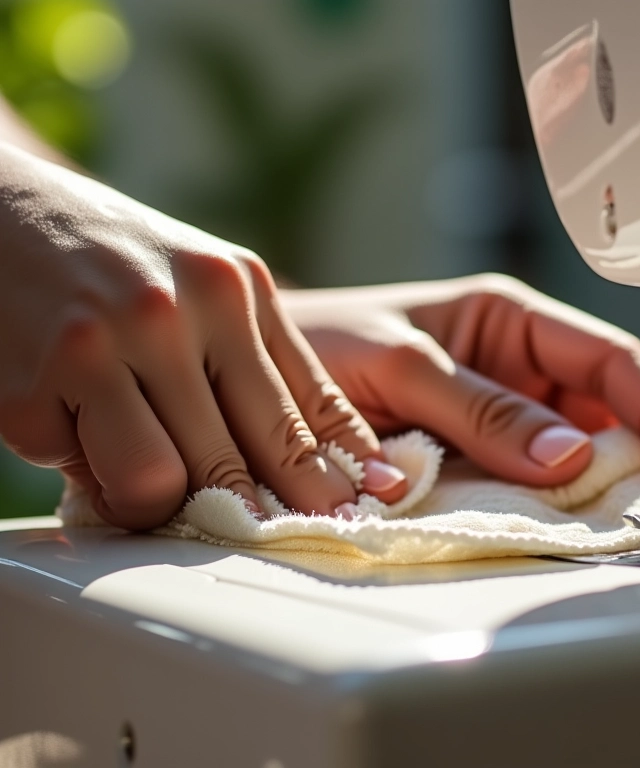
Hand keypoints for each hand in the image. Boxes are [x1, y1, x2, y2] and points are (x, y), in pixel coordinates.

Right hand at [0, 145, 405, 528]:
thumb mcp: (205, 287)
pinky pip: (90, 475)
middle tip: (281, 533)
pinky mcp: (35, 379)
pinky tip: (76, 435)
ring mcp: (107, 340)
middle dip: (277, 507)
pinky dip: (89, 475)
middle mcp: (182, 308)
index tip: (361, 507)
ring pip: (168, 481)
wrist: (1, 210)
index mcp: (236, 287)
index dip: (338, 467)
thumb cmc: (117, 262)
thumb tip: (320, 455)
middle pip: (254, 450)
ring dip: (161, 500)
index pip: (309, 401)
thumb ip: (256, 361)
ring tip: (143, 476)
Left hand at [283, 274, 639, 483]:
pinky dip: (555, 500)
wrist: (259, 379)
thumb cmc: (321, 343)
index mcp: (503, 319)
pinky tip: (579, 517)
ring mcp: (496, 414)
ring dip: (607, 476)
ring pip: (572, 445)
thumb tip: (566, 454)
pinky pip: (528, 478)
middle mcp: (509, 366)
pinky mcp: (474, 456)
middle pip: (602, 403)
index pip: (602, 354)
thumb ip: (477, 409)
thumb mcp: (400, 366)